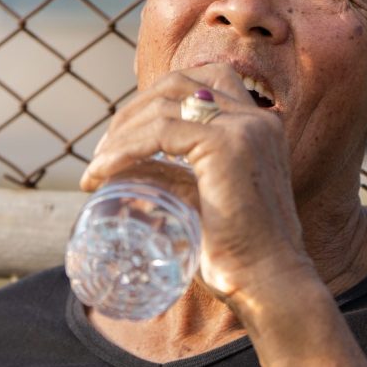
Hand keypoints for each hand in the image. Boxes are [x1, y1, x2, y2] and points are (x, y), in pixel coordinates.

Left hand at [81, 64, 311, 304]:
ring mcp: (244, 128)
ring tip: (97, 166)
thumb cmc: (238, 255)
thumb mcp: (199, 202)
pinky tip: (102, 171)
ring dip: (122, 130)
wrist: (270, 284)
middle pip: (181, 82)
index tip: (123, 140)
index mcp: (258, 128)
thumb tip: (125, 172)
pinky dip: (124, 149)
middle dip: (134, 109)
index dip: (155, 102)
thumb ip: (172, 179)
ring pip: (165, 103)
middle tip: (103, 151)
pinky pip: (160, 132)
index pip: (202, 86)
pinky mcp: (226, 145)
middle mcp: (257, 119)